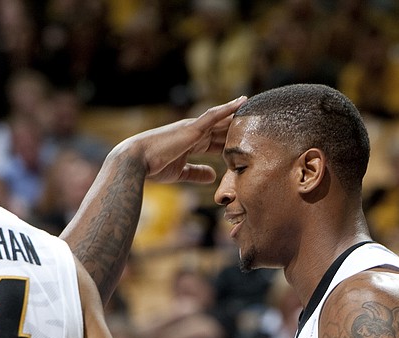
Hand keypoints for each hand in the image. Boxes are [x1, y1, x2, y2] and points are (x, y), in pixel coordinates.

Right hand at [114, 96, 245, 183]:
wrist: (137, 161)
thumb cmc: (154, 167)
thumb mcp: (180, 173)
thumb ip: (197, 172)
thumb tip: (213, 175)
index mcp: (191, 143)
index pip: (216, 141)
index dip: (231, 141)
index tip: (247, 141)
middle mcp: (194, 132)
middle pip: (222, 128)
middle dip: (239, 126)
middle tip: (261, 121)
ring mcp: (193, 128)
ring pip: (222, 119)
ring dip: (239, 114)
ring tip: (258, 107)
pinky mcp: (191, 127)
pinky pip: (213, 115)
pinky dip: (228, 108)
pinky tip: (242, 102)